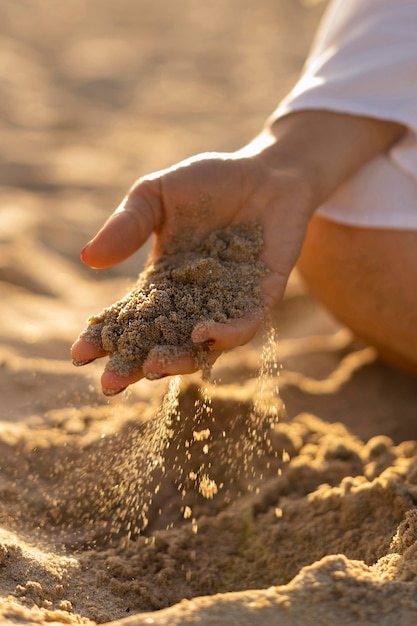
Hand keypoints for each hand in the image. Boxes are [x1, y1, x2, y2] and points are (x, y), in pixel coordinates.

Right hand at [71, 137, 314, 393]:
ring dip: (178, 361)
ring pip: (202, 346)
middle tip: (110, 383)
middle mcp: (194, 302)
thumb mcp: (156, 196)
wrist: (267, 170)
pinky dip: (225, 334)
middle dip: (136, 365)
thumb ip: (127, 225)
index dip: (105, 339)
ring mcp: (228, 304)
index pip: (130, 319)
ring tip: (152, 369)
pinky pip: (245, 325)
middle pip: (161, 344)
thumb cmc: (209, 182)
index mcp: (163, 283)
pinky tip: (204, 336)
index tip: (79, 354)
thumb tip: (88, 259)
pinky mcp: (263, 298)